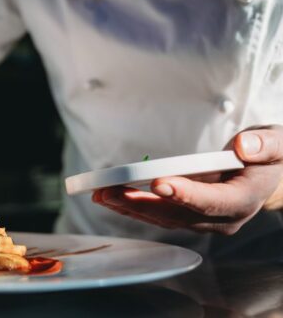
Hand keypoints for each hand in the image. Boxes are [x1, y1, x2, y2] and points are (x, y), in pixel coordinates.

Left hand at [92, 125, 282, 234]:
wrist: (268, 175)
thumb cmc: (268, 156)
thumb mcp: (275, 144)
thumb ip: (264, 146)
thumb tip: (244, 146)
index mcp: (243, 200)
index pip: (212, 201)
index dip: (185, 194)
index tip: (158, 183)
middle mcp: (221, 218)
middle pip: (177, 215)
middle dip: (140, 203)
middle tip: (109, 191)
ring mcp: (202, 220)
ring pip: (162, 218)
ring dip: (129, 206)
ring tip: (99, 193)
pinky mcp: (188, 216)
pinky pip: (157, 214)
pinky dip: (133, 206)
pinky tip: (110, 196)